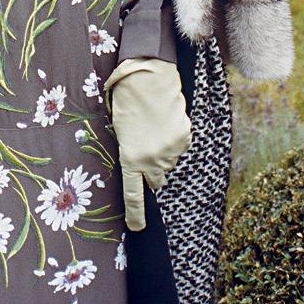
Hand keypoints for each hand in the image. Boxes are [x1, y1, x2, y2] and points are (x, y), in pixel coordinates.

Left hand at [104, 56, 191, 231]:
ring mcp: (170, 150)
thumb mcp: (118, 131)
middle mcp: (152, 159)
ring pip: (169, 162)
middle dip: (152, 173)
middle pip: (156, 180)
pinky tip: (165, 121)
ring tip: (154, 128)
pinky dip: (174, 139)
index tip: (136, 228)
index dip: (135, 214)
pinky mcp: (184, 137)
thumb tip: (137, 164)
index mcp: (130, 158)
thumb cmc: (124, 100)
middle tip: (146, 152)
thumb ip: (128, 152)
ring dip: (162, 153)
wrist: (147, 76)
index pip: (133, 195)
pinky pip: (179, 146)